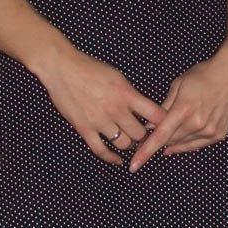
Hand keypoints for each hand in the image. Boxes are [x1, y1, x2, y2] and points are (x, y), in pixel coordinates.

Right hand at [39, 48, 166, 166]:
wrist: (62, 68)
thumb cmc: (90, 68)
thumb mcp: (118, 76)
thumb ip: (131, 94)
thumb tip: (144, 110)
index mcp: (126, 94)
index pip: (155, 115)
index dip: (163, 123)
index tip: (164, 126)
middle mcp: (116, 110)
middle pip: (140, 134)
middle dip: (144, 136)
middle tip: (144, 136)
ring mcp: (100, 121)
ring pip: (124, 144)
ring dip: (129, 144)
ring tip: (130, 142)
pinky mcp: (84, 129)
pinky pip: (101, 150)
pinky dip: (111, 158)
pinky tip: (117, 160)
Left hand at [128, 45, 227, 171]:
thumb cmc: (204, 75)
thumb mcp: (178, 85)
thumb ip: (164, 107)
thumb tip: (151, 126)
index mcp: (183, 110)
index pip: (160, 137)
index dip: (145, 152)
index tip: (134, 165)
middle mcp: (197, 124)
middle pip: (170, 142)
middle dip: (158, 142)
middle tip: (149, 139)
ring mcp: (210, 131)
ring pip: (183, 145)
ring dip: (172, 143)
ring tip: (165, 140)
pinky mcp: (219, 134)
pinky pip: (197, 144)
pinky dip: (187, 144)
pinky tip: (180, 141)